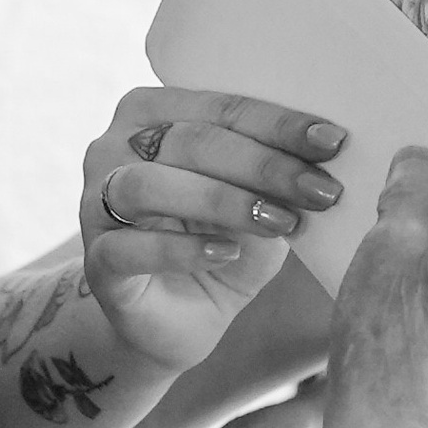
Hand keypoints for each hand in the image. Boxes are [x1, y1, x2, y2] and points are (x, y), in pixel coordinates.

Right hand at [80, 87, 348, 372]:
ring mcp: (95, 203)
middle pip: (190, 141)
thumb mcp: (258, 201)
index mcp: (153, 112)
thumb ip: (278, 173)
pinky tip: (226, 254)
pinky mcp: (96, 260)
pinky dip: (181, 248)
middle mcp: (113, 147)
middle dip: (264, 165)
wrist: (176, 321)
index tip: (333, 142)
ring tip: (282, 223)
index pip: (221, 106)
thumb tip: (331, 150)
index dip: (278, 124)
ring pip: (150, 185)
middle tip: (321, 190)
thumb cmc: (221, 243)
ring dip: (224, 202)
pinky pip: (130, 246)